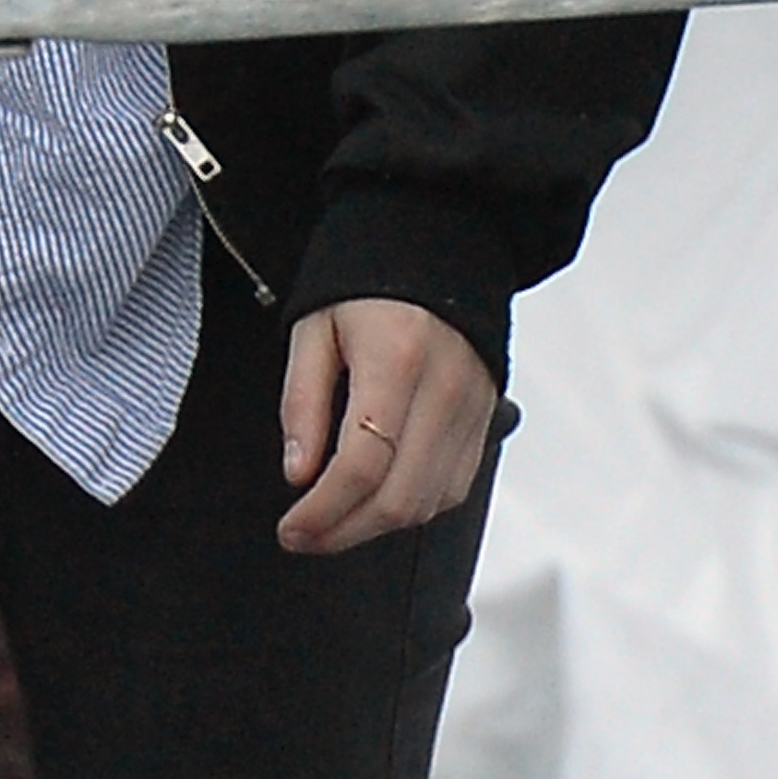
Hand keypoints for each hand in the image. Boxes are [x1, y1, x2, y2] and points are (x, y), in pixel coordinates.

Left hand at [276, 299, 494, 555]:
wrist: (434, 242)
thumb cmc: (367, 278)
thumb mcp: (314, 326)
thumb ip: (303, 402)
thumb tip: (299, 475)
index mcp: (396, 360)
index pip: (362, 466)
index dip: (322, 512)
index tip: (291, 527)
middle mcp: (443, 390)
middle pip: (399, 500)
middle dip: (345, 532)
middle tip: (305, 535)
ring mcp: (472, 408)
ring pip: (429, 505)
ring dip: (377, 527)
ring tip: (335, 522)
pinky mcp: (486, 418)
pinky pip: (454, 488)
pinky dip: (414, 507)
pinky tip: (378, 500)